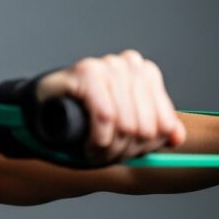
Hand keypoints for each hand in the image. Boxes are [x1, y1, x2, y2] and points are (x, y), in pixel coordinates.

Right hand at [32, 50, 186, 164]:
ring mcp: (108, 65)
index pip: (164, 122)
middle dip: (125, 150)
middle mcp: (129, 63)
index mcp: (145, 72)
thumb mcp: (124, 126)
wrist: (41, 109)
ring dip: (108, 149)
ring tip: (94, 153)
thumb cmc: (85, 119)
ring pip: (126, 124)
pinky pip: (106, 116)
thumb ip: (154, 129)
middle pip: (146, 126)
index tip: (126, 152)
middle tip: (105, 155)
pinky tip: (88, 146)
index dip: (145, 146)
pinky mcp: (86, 71)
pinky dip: (98, 140)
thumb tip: (178, 138)